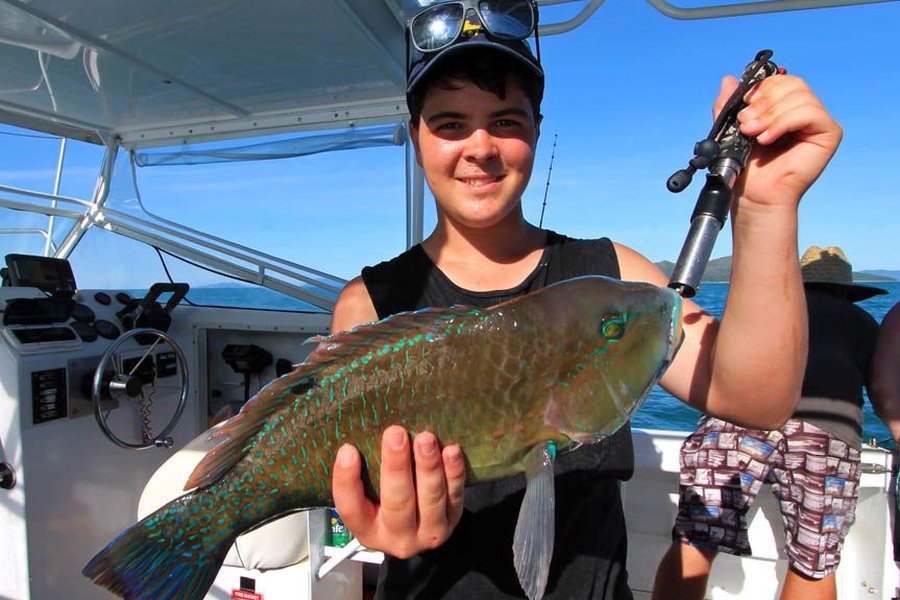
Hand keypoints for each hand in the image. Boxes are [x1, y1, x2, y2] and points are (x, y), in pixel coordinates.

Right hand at [331, 426, 465, 557]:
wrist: (420, 527)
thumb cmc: (386, 502)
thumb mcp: (367, 496)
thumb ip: (363, 472)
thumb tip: (359, 429)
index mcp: (367, 529)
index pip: (351, 507)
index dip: (347, 480)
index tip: (348, 450)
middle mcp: (396, 536)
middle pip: (396, 502)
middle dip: (396, 466)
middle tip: (395, 435)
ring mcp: (427, 531)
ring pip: (430, 498)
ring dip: (428, 466)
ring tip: (425, 439)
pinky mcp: (452, 520)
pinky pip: (455, 495)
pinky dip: (454, 472)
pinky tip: (451, 451)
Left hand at [714, 73, 842, 208]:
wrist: (754, 195)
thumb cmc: (746, 166)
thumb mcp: (731, 129)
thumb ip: (729, 104)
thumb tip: (728, 78)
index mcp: (785, 107)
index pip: (780, 80)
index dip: (761, 87)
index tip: (743, 105)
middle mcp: (805, 111)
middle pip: (792, 83)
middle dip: (764, 101)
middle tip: (745, 124)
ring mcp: (818, 121)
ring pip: (800, 96)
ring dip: (771, 114)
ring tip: (754, 134)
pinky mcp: (829, 133)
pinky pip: (810, 112)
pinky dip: (784, 123)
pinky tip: (767, 139)